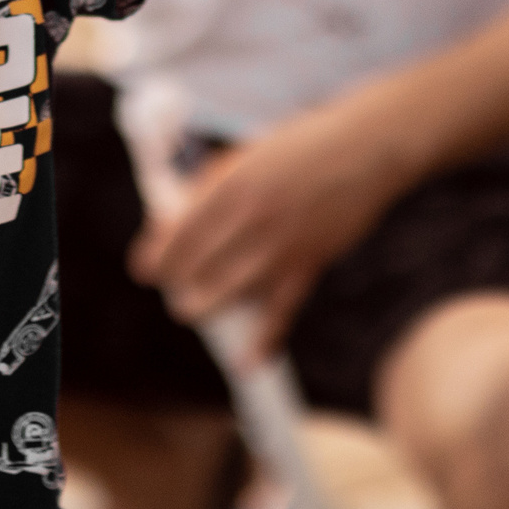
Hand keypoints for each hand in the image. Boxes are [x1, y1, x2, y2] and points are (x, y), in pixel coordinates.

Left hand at [129, 98, 409, 351]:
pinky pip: (281, 311)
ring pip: (229, 293)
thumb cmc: (299, 145)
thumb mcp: (246, 155)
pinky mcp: (309, 264)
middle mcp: (251, 219)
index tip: (143, 269)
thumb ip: (210, 187)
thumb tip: (175, 219)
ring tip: (193, 311)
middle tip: (174, 287)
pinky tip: (247, 363)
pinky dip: (264, 340)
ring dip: (205, 308)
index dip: (156, 257)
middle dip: (177, 283)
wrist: (365, 149)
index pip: (178, 234)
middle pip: (197, 268)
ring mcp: (281, 246)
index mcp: (229, 185)